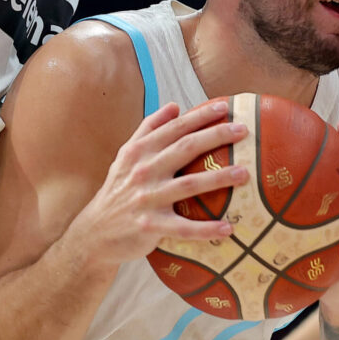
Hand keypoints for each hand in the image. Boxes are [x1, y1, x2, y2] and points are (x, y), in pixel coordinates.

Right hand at [64, 101, 248, 266]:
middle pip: (185, 148)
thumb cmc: (119, 190)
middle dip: (215, 136)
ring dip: (218, 178)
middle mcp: (143, 171)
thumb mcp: (127, 156)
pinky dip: (206, 229)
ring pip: (189, 185)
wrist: (94, 233)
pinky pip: (183, 228)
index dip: (199, 116)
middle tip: (243, 130)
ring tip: (244, 174)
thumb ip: (149, 129)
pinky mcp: (150, 227)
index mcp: (139, 152)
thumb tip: (175, 106)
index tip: (225, 107)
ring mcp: (146, 199)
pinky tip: (229, 228)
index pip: (174, 128)